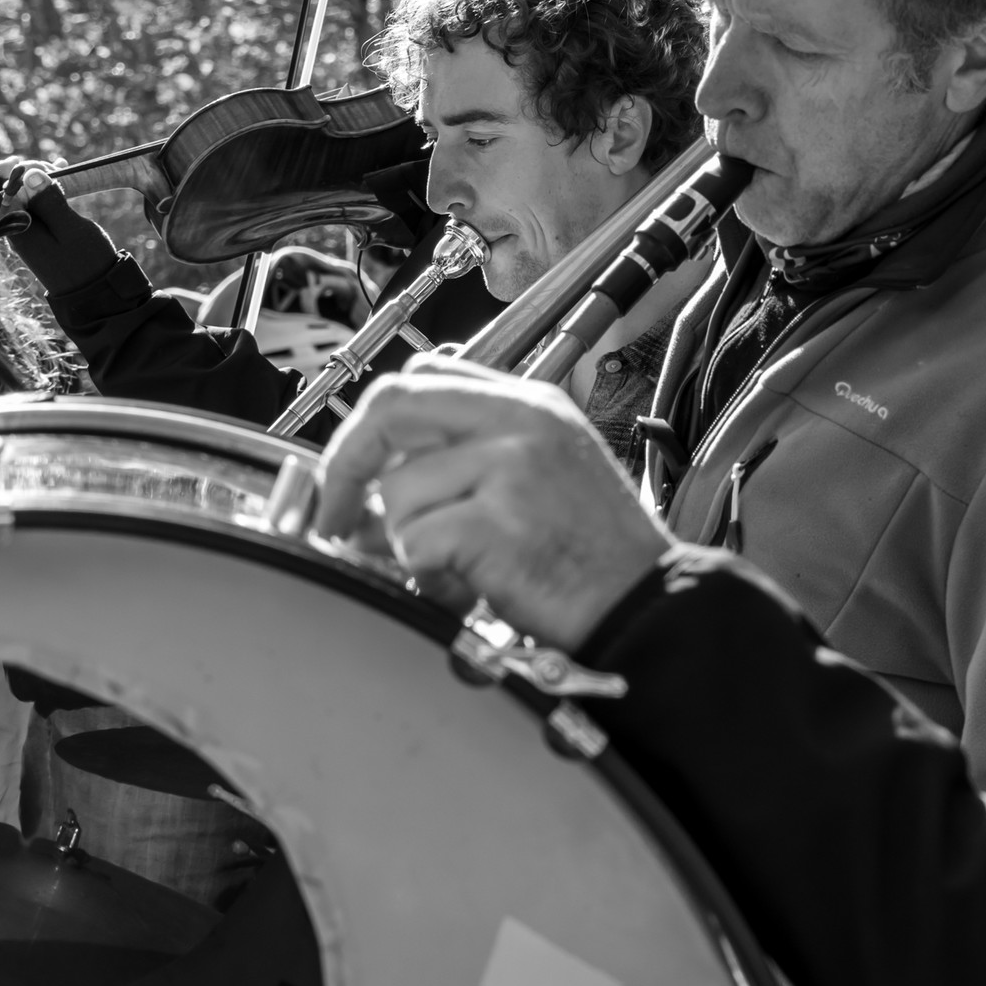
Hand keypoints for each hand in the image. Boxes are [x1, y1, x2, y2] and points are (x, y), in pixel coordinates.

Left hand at [0, 158, 119, 296]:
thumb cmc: (86, 264)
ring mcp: (25, 230)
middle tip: (55, 168)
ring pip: (20, 194)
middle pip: (4, 189)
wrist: (94, 295)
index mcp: (15, 227)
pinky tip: (60, 175)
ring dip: (37, 177)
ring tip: (62, 168)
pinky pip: (33, 204)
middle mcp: (14, 228)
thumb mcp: (72, 230)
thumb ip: (50, 201)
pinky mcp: (38, 231)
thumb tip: (30, 173)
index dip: (13, 170)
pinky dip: (44, 189)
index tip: (43, 167)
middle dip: (26, 171)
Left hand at [316, 359, 672, 649]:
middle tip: (336, 517)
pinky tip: (467, 590)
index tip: (356, 468)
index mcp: (529, 404)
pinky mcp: (497, 523)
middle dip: (346, 465)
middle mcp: (520, 422)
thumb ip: (467, 463)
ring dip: (407, 545)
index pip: (424, 376)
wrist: (648, 609)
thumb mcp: (542, 477)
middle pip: (392, 406)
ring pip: (397, 493)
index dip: (374, 422)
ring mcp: (511, 468)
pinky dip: (427, 578)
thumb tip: (370, 491)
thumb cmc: (597, 557)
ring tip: (456, 572)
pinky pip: (415, 543)